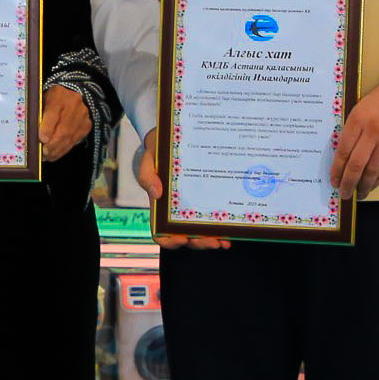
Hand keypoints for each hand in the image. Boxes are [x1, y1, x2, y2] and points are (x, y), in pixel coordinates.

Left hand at [39, 85, 90, 159]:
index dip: (47, 128)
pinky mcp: (87, 125)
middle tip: (43, 153)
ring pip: (70, 136)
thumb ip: (38, 115)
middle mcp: (74, 103)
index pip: (53, 112)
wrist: (70, 97)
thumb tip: (33, 136)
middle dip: (52, 144)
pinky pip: (74, 141)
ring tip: (47, 157)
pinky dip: (63, 150)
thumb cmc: (50, 101)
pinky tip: (54, 154)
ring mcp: (83, 115)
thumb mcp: (42, 102)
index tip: (41, 140)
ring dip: (57, 150)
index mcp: (58, 94)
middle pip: (63, 128)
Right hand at [137, 129, 227, 250]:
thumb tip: (156, 193)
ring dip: (212, 240)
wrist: (174, 136)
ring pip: (201, 232)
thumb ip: (147, 175)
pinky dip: (222, 227)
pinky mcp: (207, 200)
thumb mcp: (149, 158)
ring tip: (224, 240)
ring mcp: (192, 207)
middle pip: (186, 237)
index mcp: (160, 206)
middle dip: (199, 243)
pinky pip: (213, 218)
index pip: (160, 233)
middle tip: (213, 241)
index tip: (182, 238)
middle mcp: (176, 211)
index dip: (170, 241)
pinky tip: (232, 229)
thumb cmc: (158, 150)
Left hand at [329, 75, 378, 200]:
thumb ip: (351, 131)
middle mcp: (372, 131)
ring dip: (363, 186)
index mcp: (357, 120)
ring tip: (357, 194)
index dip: (337, 170)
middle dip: (348, 183)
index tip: (333, 181)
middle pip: (356, 164)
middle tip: (343, 194)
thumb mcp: (360, 110)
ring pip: (372, 170)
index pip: (343, 151)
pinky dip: (377, 180)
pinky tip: (370, 185)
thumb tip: (341, 158)